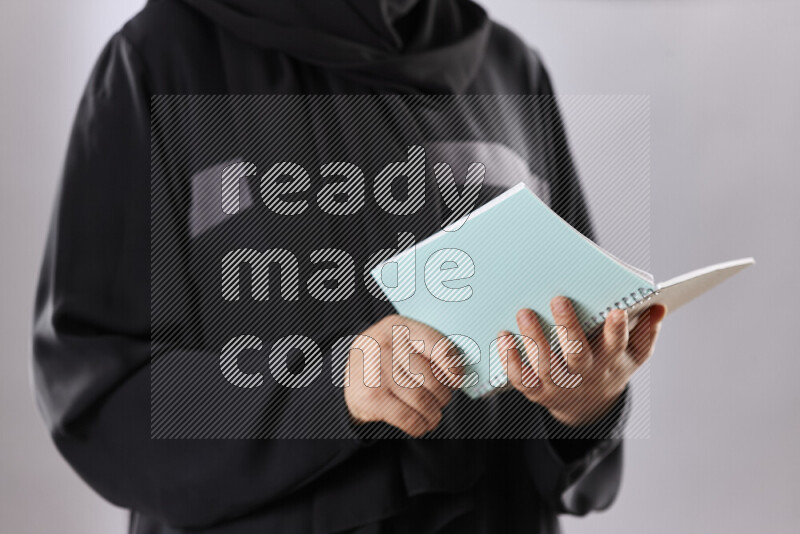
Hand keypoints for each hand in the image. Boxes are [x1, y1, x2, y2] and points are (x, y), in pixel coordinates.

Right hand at [344, 314, 460, 436]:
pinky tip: (421, 424)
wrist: (349, 374)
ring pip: (423, 400)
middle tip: (442, 400)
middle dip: (443, 395)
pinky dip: (420, 425)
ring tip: (434, 415)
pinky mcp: (371, 398)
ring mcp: (376, 373)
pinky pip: (408, 418)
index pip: (437, 345)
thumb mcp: (402, 340)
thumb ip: (429, 348)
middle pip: (432, 379)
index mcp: (397, 327)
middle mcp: (385, 346)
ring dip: (434, 414)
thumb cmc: (387, 357)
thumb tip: (459, 373)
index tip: (456, 380)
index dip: (453, 366)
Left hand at [498, 297, 666, 426]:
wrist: (587, 405)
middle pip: (577, 354)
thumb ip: (646, 331)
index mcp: (610, 360)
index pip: (617, 345)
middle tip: (558, 300)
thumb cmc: (609, 365)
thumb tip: (659, 307)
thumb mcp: (634, 353)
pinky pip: (522, 378)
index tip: (616, 312)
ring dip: (534, 340)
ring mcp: (560, 385)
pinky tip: (504, 338)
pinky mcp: (538, 391)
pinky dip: (511, 361)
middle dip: (568, 328)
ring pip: (546, 366)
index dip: (617, 331)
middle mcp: (584, 374)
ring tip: (524, 313)